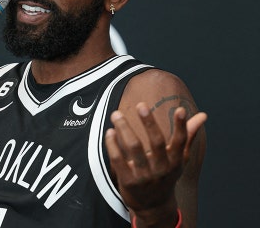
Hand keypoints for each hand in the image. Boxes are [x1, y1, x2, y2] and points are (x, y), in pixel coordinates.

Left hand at [105, 102, 206, 217]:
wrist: (153, 206)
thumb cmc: (165, 176)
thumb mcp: (179, 159)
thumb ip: (187, 136)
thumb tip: (202, 115)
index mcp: (175, 161)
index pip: (180, 142)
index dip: (181, 126)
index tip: (180, 110)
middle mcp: (162, 169)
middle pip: (156, 142)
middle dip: (149, 122)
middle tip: (141, 105)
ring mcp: (145, 176)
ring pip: (134, 148)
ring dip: (124, 129)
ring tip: (117, 114)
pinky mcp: (128, 181)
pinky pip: (118, 159)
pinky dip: (113, 145)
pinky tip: (110, 132)